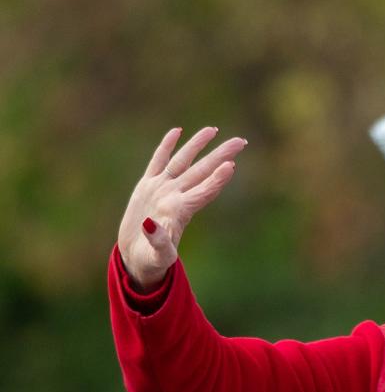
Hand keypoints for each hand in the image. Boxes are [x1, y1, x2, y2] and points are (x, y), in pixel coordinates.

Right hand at [118, 126, 246, 291]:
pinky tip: (177, 131)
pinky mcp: (147, 186)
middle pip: (202, 171)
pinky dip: (167, 146)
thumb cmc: (151, 261)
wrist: (136, 259)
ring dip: (198, 145)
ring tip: (213, 130)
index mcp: (180, 212)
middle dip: (221, 156)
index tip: (231, 166)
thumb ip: (158, 241)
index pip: (204, 192)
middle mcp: (175, 197)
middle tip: (241, 141)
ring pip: (183, 161)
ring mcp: (162, 189)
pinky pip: (159, 161)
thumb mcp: (157, 256)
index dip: (217, 180)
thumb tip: (151, 224)